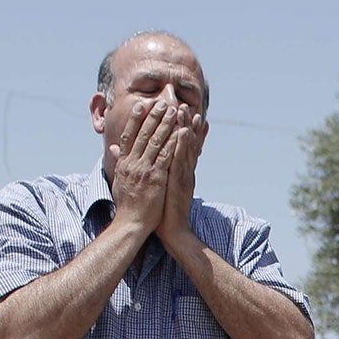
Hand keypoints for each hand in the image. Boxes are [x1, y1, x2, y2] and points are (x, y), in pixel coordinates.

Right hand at [109, 99, 179, 237]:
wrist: (132, 224)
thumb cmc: (127, 205)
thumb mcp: (119, 181)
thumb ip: (119, 162)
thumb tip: (114, 149)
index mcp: (124, 163)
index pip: (129, 136)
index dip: (135, 120)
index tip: (141, 106)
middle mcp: (132, 164)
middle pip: (143, 134)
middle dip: (153, 117)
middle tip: (162, 103)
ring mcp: (144, 170)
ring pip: (156, 142)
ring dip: (166, 125)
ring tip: (174, 111)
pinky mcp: (156, 179)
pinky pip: (167, 157)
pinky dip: (175, 143)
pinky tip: (182, 132)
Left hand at [158, 108, 207, 246]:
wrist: (174, 232)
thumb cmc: (163, 213)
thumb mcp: (159, 189)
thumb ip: (155, 174)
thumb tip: (151, 168)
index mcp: (179, 173)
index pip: (181, 148)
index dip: (182, 131)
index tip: (180, 115)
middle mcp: (185, 172)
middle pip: (187, 144)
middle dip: (186, 125)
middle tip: (186, 106)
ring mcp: (184, 176)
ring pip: (186, 148)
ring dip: (187, 129)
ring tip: (187, 111)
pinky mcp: (181, 182)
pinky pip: (182, 160)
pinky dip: (183, 145)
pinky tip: (183, 132)